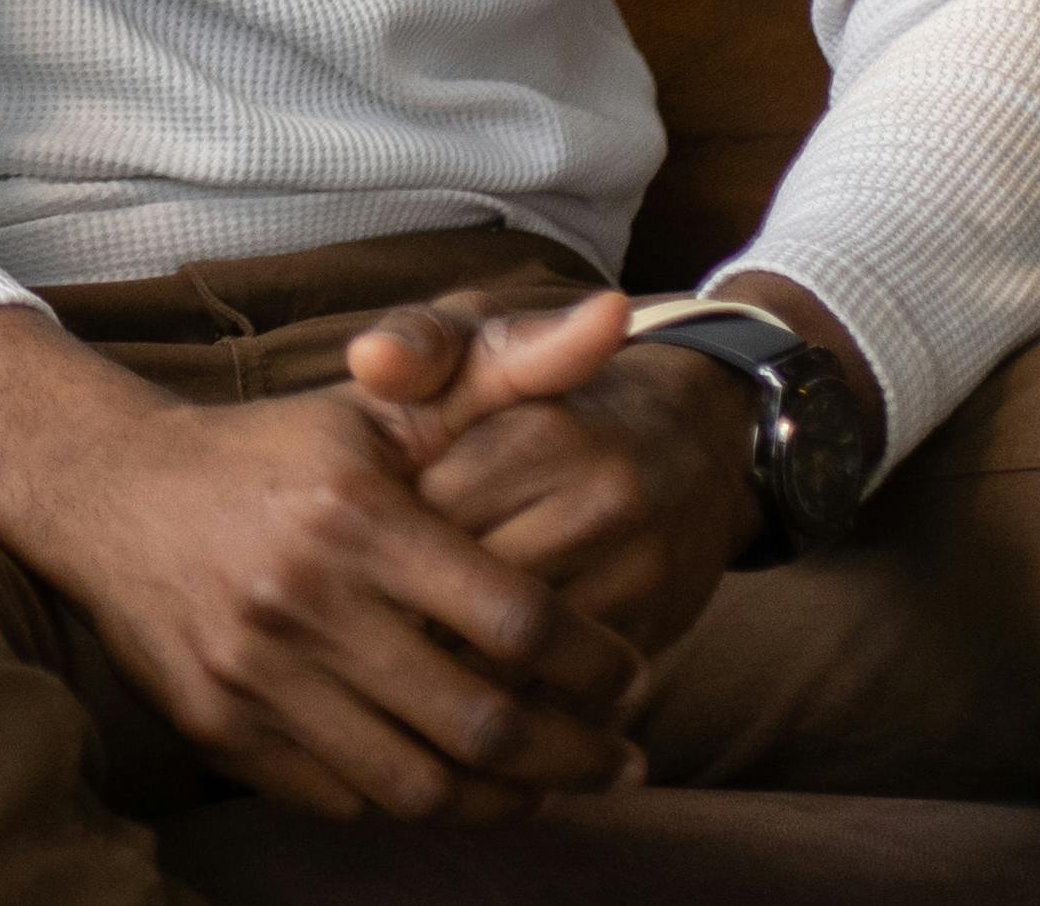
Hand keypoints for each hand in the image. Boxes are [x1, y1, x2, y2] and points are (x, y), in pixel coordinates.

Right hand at [0, 308, 646, 825]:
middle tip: (623, 759)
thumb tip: (619, 313)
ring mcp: (254, 673)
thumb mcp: (384, 402)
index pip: (519, 621)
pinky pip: (343, 800)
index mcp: (357, 514)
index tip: (631, 677)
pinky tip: (450, 780)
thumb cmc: (275, 449)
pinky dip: (409, 801)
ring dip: (505, 800)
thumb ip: (507, 368)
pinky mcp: (218, 727)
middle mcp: (303, 599)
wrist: (107, 492)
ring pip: (417, 785)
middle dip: (577, 755)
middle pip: (482, 721)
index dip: (597, 666)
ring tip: (550, 787)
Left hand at [344, 291, 754, 654]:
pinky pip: (564, 690)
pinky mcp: (657, 630)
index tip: (346, 545)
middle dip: (407, 609)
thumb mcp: (488, 341)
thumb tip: (369, 359)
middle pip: (467, 589)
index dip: (376, 538)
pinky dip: (510, 697)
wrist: (693, 442)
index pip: (427, 511)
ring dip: (452, 667)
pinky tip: (469, 689)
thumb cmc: (554, 396)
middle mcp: (603, 499)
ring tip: (403, 664)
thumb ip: (421, 343)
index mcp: (545, 429)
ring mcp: (639, 571)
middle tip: (363, 617)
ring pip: (514, 653)